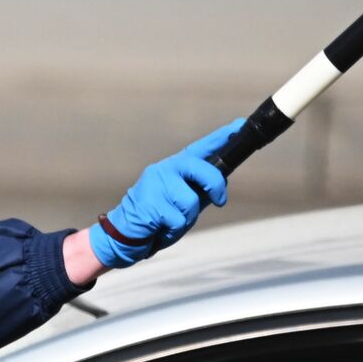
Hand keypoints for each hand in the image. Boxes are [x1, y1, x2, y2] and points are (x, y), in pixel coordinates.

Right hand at [89, 118, 243, 268]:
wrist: (124, 236)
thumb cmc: (157, 220)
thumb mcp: (183, 203)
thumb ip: (200, 191)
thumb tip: (222, 181)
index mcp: (175, 167)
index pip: (200, 148)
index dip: (220, 137)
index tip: (238, 125)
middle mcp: (164, 169)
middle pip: (201, 168)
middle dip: (215, 185)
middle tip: (220, 201)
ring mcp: (155, 184)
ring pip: (191, 201)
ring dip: (187, 219)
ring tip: (171, 223)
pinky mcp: (149, 203)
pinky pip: (178, 220)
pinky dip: (173, 231)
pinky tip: (160, 230)